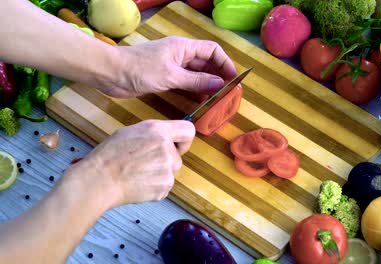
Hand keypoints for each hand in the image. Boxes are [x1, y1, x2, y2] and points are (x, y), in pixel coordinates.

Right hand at [65, 120, 194, 207]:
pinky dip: (154, 186)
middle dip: (165, 159)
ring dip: (159, 173)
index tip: (177, 145)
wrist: (101, 179)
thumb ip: (153, 134)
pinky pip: (165, 186)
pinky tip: (138, 183)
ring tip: (138, 173)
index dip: (183, 139)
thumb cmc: (110, 155)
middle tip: (144, 163)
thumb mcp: (131, 132)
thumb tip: (165, 139)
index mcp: (158, 131)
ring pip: (171, 171)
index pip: (188, 131)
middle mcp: (167, 149)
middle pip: (178, 156)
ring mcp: (168, 169)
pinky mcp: (165, 187)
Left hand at [101, 36, 237, 97]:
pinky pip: (185, 83)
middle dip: (218, 76)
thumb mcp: (171, 76)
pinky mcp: (164, 78)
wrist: (111, 73)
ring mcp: (172, 67)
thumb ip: (196, 81)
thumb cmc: (140, 69)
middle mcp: (180, 55)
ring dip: (207, 85)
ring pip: (196, 74)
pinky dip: (194, 90)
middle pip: (206, 63)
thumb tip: (220, 84)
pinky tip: (201, 101)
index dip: (225, 63)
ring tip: (218, 99)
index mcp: (183, 47)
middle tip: (228, 93)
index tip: (233, 79)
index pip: (212, 51)